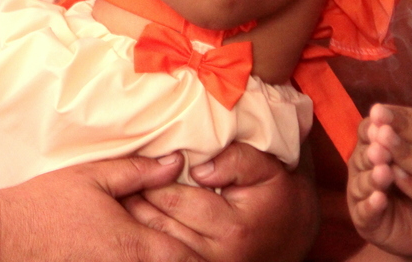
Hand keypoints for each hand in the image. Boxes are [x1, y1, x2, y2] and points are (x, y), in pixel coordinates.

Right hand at [0, 155, 203, 261]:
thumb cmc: (46, 203)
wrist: (5, 235)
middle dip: (185, 257)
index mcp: (134, 245)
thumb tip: (176, 162)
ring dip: (161, 259)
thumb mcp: (93, 176)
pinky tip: (133, 251)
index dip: (200, 252)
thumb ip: (138, 171)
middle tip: (196, 242)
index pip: (187, 259)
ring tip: (166, 247)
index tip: (208, 240)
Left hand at [123, 143, 318, 261]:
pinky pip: (161, 249)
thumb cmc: (280, 194)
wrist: (296, 233)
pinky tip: (135, 211)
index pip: (172, 198)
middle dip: (134, 195)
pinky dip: (143, 231)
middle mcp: (216, 256)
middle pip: (156, 222)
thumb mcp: (270, 168)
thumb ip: (239, 160)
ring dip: (133, 215)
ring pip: (153, 238)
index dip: (150, 176)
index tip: (136, 160)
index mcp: (232, 229)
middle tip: (115, 174)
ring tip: (119, 190)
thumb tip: (199, 169)